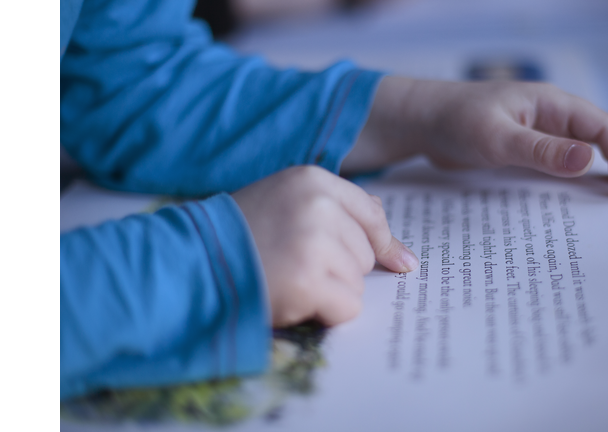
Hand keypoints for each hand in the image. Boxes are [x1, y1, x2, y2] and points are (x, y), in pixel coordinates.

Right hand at [232, 165, 418, 326]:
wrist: (191, 261)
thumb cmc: (240, 234)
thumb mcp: (286, 202)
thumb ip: (338, 212)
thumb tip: (399, 251)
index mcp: (312, 180)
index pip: (372, 213)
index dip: (382, 242)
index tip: (398, 262)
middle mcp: (317, 205)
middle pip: (366, 252)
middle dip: (341, 268)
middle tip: (296, 265)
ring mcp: (313, 242)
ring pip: (358, 281)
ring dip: (330, 290)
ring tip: (289, 278)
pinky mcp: (308, 280)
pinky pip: (348, 307)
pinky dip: (327, 313)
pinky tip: (294, 299)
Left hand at [344, 76, 607, 196]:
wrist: (422, 122)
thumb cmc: (455, 120)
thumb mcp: (497, 138)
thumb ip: (540, 150)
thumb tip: (589, 161)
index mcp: (551, 104)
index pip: (602, 126)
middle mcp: (550, 116)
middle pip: (601, 136)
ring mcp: (538, 133)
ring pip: (582, 150)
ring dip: (601, 171)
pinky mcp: (523, 150)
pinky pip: (557, 164)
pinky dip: (572, 180)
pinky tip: (573, 201)